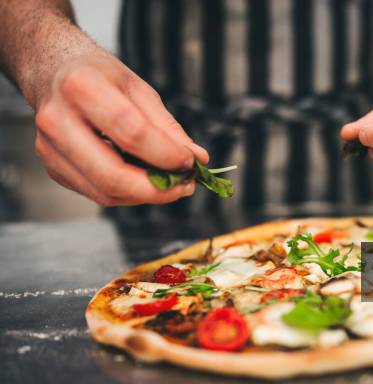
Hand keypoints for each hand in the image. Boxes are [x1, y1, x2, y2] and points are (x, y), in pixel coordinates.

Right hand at [33, 47, 208, 205]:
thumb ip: (167, 126)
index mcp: (81, 88)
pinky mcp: (52, 168)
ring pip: (105, 192)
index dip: (166, 154)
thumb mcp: (137, 87)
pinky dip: (128, 193)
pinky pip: (97, 193)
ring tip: (171, 184)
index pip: (131, 133)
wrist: (51, 71)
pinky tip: (144, 180)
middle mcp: (57, 121)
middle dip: (157, 189)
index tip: (190, 162)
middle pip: (112, 175)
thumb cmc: (96, 75)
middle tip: (185, 186)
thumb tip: (196, 158)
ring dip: (145, 195)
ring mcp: (50, 149)